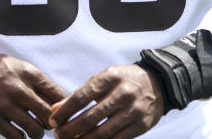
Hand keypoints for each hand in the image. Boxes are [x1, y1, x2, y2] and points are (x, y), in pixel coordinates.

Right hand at [0, 47, 66, 138]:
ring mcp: (5, 105)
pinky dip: (20, 138)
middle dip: (52, 121)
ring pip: (34, 129)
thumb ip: (34, 81)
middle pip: (49, 114)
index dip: (63, 105)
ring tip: (35, 131)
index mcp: (28, 73)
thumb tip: (52, 98)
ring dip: (37, 133)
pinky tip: (19, 134)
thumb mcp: (16, 65)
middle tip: (48, 123)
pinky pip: (15, 136)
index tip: (61, 111)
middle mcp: (19, 89)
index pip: (57, 93)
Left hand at [49, 64, 163, 138]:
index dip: (64, 111)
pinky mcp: (141, 125)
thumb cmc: (123, 81)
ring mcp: (133, 110)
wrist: (158, 83)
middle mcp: (123, 93)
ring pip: (103, 132)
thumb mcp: (103, 80)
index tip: (53, 120)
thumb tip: (55, 109)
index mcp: (110, 77)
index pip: (81, 97)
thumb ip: (80, 94)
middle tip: (59, 135)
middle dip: (71, 129)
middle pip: (91, 117)